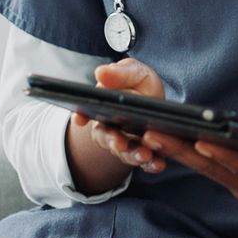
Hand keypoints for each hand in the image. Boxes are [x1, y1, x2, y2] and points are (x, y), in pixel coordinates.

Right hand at [72, 58, 168, 173]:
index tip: (79, 119)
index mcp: (102, 108)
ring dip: (133, 155)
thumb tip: (101, 72)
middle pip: (106, 138)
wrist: (158, 102)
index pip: (86, 114)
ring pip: (126, 153)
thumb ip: (119, 74)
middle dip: (113, 141)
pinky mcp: (146, 153)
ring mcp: (128, 143)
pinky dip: (151, 165)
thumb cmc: (140, 85)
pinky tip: (158, 163)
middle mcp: (111, 130)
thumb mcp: (133, 72)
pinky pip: (146, 162)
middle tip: (120, 143)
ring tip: (144, 154)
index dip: (81, 116)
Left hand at [143, 133, 237, 237]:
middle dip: (183, 151)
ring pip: (207, 169)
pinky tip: (173, 143)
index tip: (204, 142)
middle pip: (213, 169)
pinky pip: (212, 171)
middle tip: (153, 134)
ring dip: (179, 153)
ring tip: (151, 133)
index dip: (226, 157)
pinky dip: (191, 157)